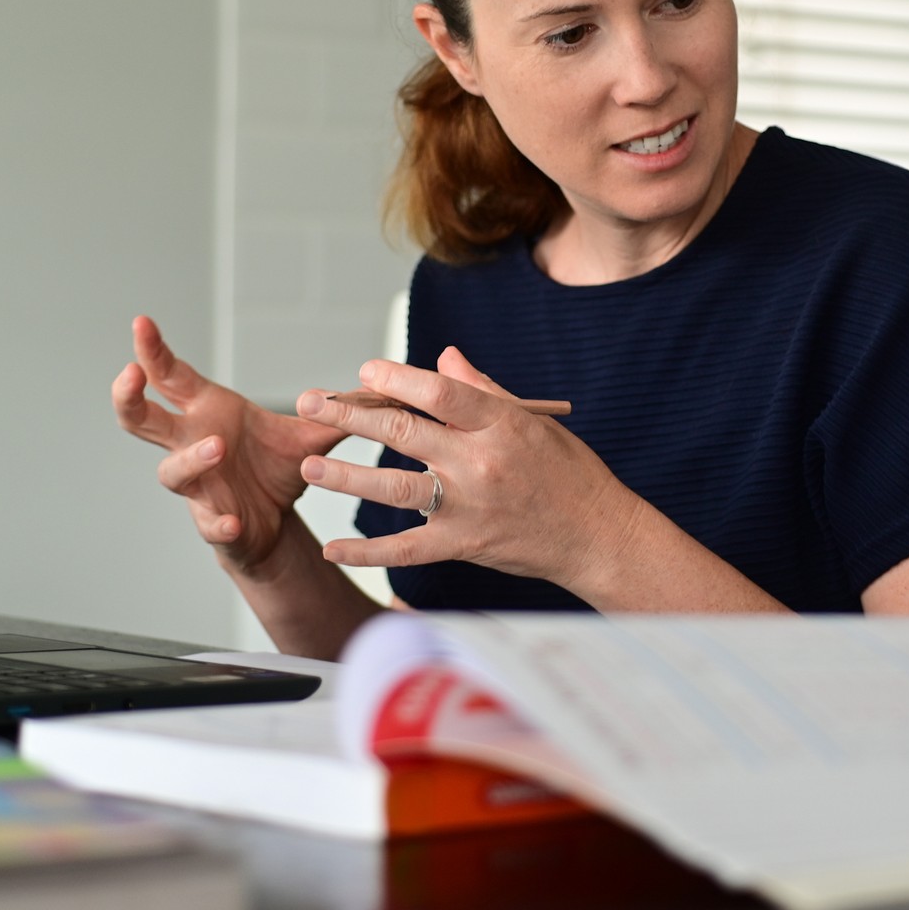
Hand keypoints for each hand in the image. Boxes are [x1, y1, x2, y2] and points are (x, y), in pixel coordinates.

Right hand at [112, 315, 353, 575]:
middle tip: (131, 374)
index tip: (141, 321)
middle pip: (141, 419)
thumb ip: (341, 407)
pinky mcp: (213, 523)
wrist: (277, 525)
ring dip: (190, 458)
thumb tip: (384, 382)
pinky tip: (234, 521)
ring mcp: (198, 486)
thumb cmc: (279, 468)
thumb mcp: (313, 433)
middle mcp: (193, 444)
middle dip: (129, 397)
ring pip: (171, 470)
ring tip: (216, 446)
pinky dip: (219, 522)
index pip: (171, 377)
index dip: (153, 351)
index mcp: (210, 412)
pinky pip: (208, 523)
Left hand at [294, 347, 645, 589]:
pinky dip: (367, 552)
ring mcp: (470, 505)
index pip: (439, 392)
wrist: (597, 535)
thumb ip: (482, 389)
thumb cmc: (569, 473)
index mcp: (500, 424)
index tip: (365, 371)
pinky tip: (334, 549)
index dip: (397, 378)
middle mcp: (481, 462)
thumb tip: (443, 357)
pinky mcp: (464, 544)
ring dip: (347, 475)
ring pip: (395, 487)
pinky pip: (406, 548)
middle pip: (405, 432)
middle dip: (351, 415)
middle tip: (311, 402)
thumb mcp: (533, 421)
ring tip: (310, 464)